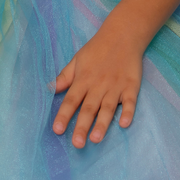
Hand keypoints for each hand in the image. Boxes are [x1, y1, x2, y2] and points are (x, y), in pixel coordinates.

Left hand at [52, 24, 142, 148]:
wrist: (123, 35)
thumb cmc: (97, 49)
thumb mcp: (77, 60)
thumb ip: (64, 77)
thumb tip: (48, 89)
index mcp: (83, 80)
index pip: (71, 100)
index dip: (64, 115)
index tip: (57, 130)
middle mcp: (98, 85)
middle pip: (88, 108)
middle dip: (82, 126)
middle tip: (77, 144)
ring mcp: (115, 86)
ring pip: (107, 108)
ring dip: (102, 124)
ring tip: (95, 139)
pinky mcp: (131, 86)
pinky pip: (130, 102)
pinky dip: (128, 112)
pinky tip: (124, 124)